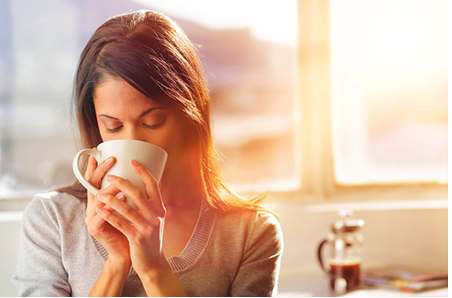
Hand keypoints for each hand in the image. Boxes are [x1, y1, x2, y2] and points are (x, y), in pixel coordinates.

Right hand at [84, 154, 130, 265]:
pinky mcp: (96, 229)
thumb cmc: (130, 228)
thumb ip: (128, 193)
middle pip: (92, 184)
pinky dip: (114, 204)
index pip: (93, 180)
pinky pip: (104, 214)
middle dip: (101, 169)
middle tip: (111, 158)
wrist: (128, 253)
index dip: (94, 165)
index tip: (97, 150)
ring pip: (98, 198)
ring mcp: (91, 219)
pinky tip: (123, 196)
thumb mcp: (129, 208)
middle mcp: (92, 208)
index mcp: (98, 203)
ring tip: (120, 176)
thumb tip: (139, 174)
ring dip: (109, 185)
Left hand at [94, 159, 166, 274]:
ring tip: (99, 193)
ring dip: (111, 199)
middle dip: (122, 182)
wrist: (153, 263)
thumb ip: (149, 205)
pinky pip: (121, 224)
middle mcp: (156, 215)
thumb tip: (137, 186)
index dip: (143, 171)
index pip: (153, 184)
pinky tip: (99, 210)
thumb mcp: (154, 219)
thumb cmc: (150, 239)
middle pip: (138, 193)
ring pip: (127, 208)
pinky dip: (109, 215)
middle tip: (110, 175)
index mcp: (159, 208)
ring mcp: (147, 227)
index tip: (132, 161)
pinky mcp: (138, 238)